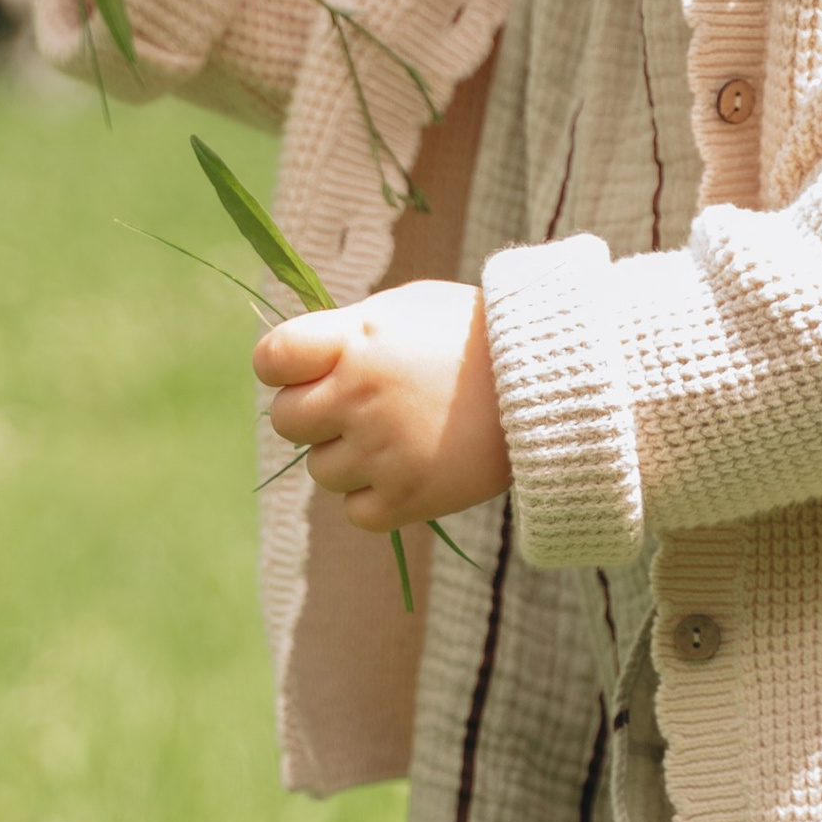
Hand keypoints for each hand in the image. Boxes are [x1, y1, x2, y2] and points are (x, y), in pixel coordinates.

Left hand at [251, 279, 510, 536]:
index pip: (272, 359)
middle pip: (286, 420)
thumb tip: (298, 364)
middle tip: (353, 406)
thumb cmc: (473, 335)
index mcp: (355, 343)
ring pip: (321, 470)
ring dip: (347, 456)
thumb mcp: (404, 310)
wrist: (550, 382)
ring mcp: (382, 453)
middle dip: (312, 412)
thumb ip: (347, 334)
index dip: (284, 366)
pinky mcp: (408, 497)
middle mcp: (359, 399)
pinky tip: (405, 468)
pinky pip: (355, 511)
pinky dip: (373, 496)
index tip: (306, 368)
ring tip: (395, 435)